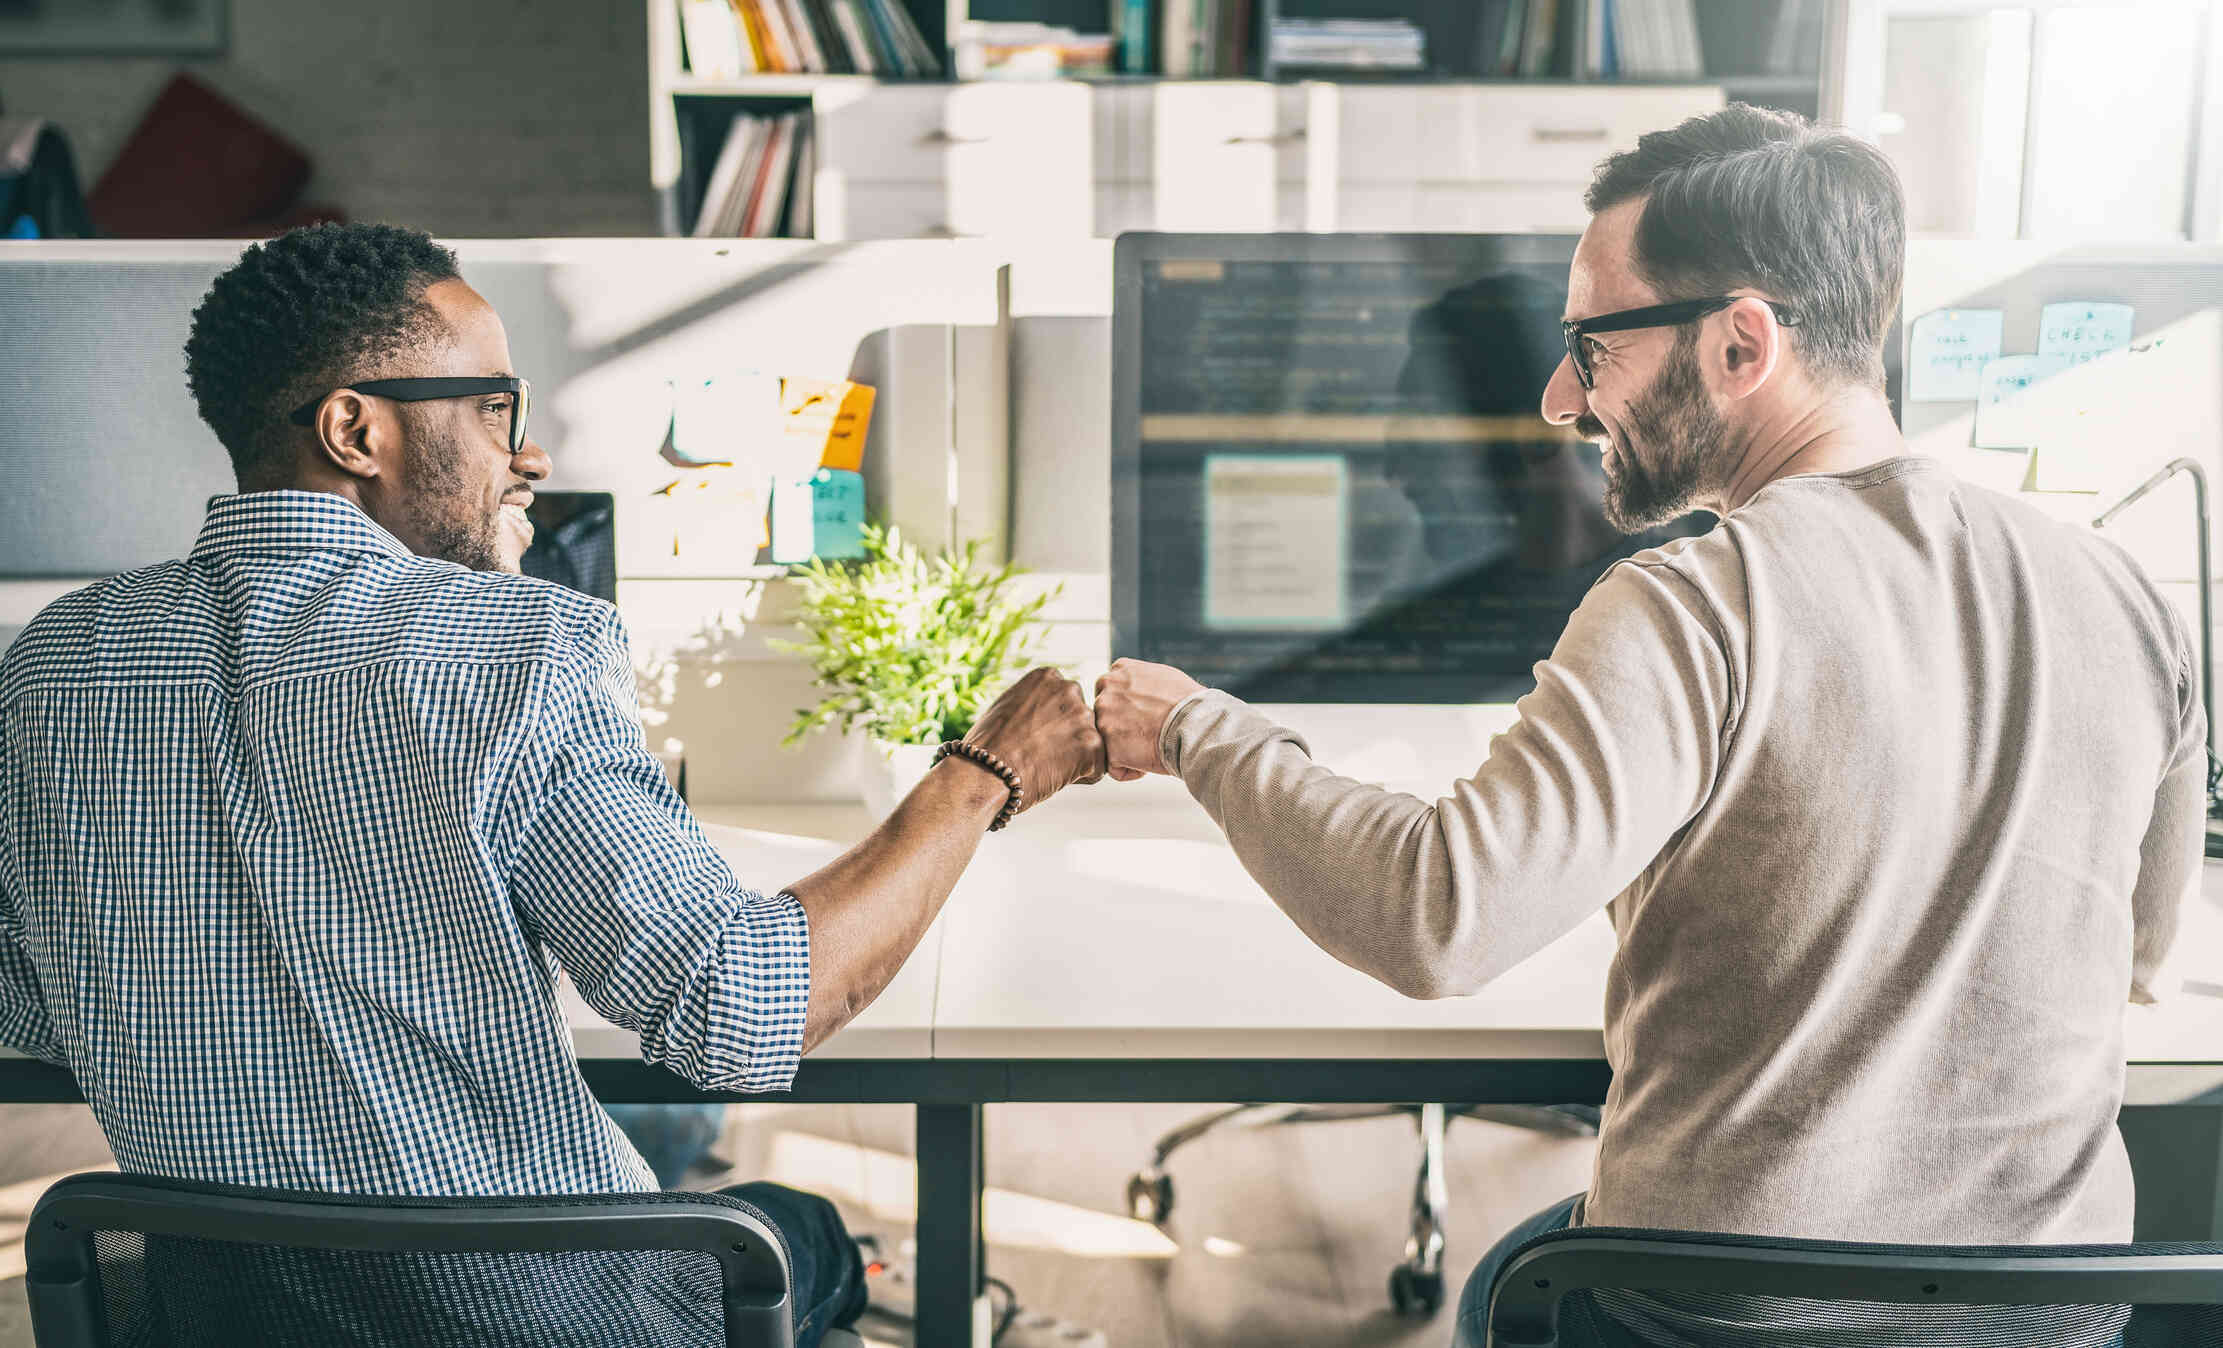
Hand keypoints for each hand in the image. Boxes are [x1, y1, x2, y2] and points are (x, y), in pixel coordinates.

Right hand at [961, 666, 1106, 815]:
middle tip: (1040, 756)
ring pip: (1091, 744)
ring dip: (1076, 759)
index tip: (1031, 738)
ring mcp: (1082, 717)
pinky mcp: (1092, 746)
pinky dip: (1082, 778)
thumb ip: (1035, 703)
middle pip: (1081, 721)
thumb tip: (1047, 712)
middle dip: (1068, 740)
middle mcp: (1069, 689)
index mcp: (1048, 677)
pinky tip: (1055, 778)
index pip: (1065, 702)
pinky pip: (1098, 768)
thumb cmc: (987, 747)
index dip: (1051, 726)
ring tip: (1046, 767)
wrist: (982, 773)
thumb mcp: (1009, 706)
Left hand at [1093, 658, 1204, 780]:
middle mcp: (1106, 692)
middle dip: (1122, 729)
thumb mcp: (1163, 676)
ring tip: (1153, 748)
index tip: (1145, 718)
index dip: (1126, 710)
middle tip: (1150, 735)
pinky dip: (1130, 770)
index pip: (1110, 693)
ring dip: (1127, 750)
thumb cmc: (1189, 704)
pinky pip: (1113, 767)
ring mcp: (1104, 719)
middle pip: (1105, 717)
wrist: (1196, 724)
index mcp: (1119, 672)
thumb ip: (1140, 681)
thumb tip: (1139, 689)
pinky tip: (1149, 762)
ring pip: (1108, 743)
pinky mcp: (1109, 747)